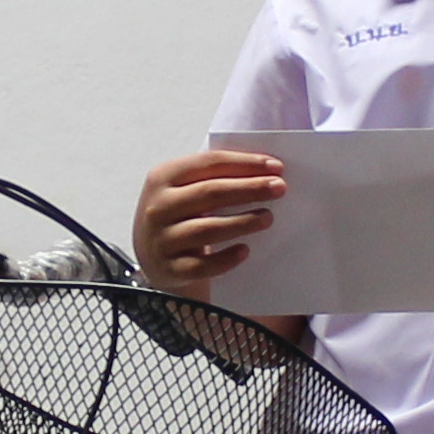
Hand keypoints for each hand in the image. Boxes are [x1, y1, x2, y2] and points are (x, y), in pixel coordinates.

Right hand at [134, 151, 285, 296]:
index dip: (244, 163)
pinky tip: (244, 251)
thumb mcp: (184, 191)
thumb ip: (213, 178)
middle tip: (279, 188)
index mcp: (163, 177)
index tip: (275, 167)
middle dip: (249, 188)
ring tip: (267, 217)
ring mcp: (162, 240)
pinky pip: (203, 265)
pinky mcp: (170, 269)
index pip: (209, 163)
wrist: (154, 260)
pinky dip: (226, 258)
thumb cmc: (179, 217)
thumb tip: (263, 171)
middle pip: (210, 193)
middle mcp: (158, 207)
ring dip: (243, 222)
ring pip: (208, 229)